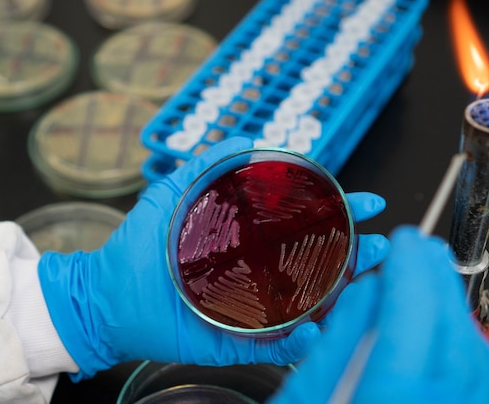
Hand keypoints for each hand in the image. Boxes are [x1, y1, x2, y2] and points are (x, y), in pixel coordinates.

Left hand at [38, 137, 388, 380]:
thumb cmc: (139, 245)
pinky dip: (301, 344)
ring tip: (365, 285)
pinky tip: (313, 331)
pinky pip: (278, 349)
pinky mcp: (238, 343)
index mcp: (251, 242)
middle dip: (358, 256)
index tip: (368, 202)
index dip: (341, 213)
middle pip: (321, 268)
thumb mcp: (172, 192)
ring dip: (345, 299)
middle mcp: (259, 275)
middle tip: (380, 247)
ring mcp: (253, 311)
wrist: (107, 294)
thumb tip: (250, 139)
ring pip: (312, 309)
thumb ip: (207, 163)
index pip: (305, 227)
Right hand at [269, 226, 488, 403]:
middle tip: (419, 247)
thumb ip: (336, 347)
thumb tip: (367, 292)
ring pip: (476, 366)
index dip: (412, 279)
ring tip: (431, 277)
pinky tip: (451, 327)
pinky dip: (471, 348)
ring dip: (456, 312)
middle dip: (437, 285)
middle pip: (451, 345)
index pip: (411, 335)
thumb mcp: (299, 403)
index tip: (404, 243)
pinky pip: (486, 389)